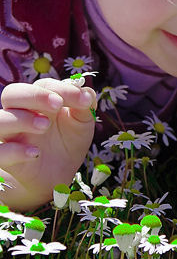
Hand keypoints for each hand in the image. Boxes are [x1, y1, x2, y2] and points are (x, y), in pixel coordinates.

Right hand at [0, 78, 96, 211]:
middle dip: (34, 95)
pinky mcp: (6, 158)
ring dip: (20, 119)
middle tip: (57, 104)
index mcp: (38, 100)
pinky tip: (35, 152)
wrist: (60, 173)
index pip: (42, 86)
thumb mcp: (82, 123)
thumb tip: (87, 93)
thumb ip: (85, 106)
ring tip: (45, 125)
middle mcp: (19, 113)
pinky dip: (14, 150)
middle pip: (11, 94)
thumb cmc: (68, 141)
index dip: (60, 89)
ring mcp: (10, 135)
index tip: (81, 99)